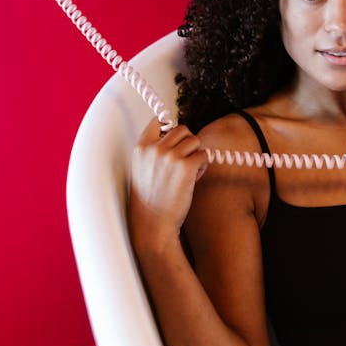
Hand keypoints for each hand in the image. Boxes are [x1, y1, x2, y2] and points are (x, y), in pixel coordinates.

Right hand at [129, 122, 207, 249]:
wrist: (153, 224)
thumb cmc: (150, 198)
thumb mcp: (142, 168)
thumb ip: (153, 149)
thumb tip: (175, 131)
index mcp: (141, 147)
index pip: (158, 121)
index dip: (169, 129)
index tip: (173, 141)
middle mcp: (154, 148)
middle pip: (182, 129)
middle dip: (187, 144)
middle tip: (184, 161)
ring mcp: (170, 156)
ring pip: (195, 140)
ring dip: (196, 154)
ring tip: (189, 171)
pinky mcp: (186, 167)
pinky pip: (204, 155)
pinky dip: (203, 166)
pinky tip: (193, 179)